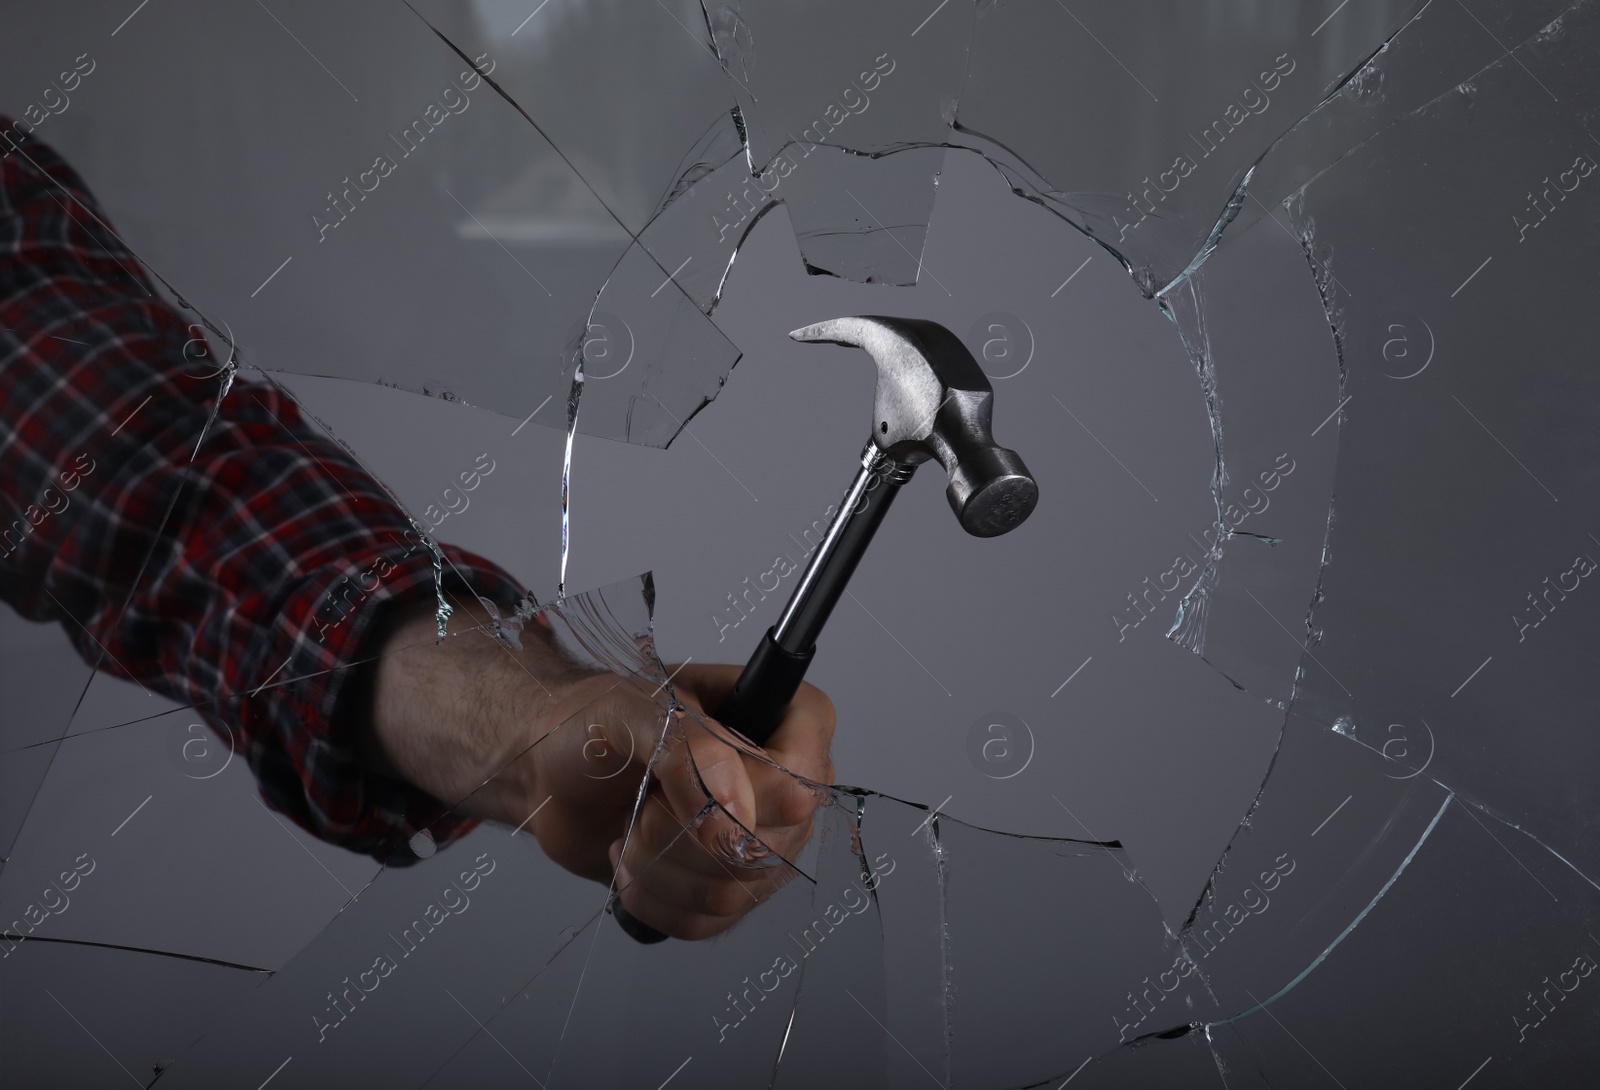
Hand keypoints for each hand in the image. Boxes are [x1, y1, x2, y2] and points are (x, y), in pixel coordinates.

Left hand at [367, 602, 834, 939]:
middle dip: (680, 835)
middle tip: (639, 806)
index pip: (802, 778)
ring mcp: (766, 842)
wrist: (552, 766)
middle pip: (767, 846)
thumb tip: (734, 811)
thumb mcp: (636, 708)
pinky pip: (709, 924)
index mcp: (788, 717)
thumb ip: (690, 747)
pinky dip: (653, 900)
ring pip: (734, 892)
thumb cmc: (595, 720)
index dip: (742, 800)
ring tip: (630, 832)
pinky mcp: (731, 888)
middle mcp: (792, 782)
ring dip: (659, 869)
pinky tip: (633, 863)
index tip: (675, 797)